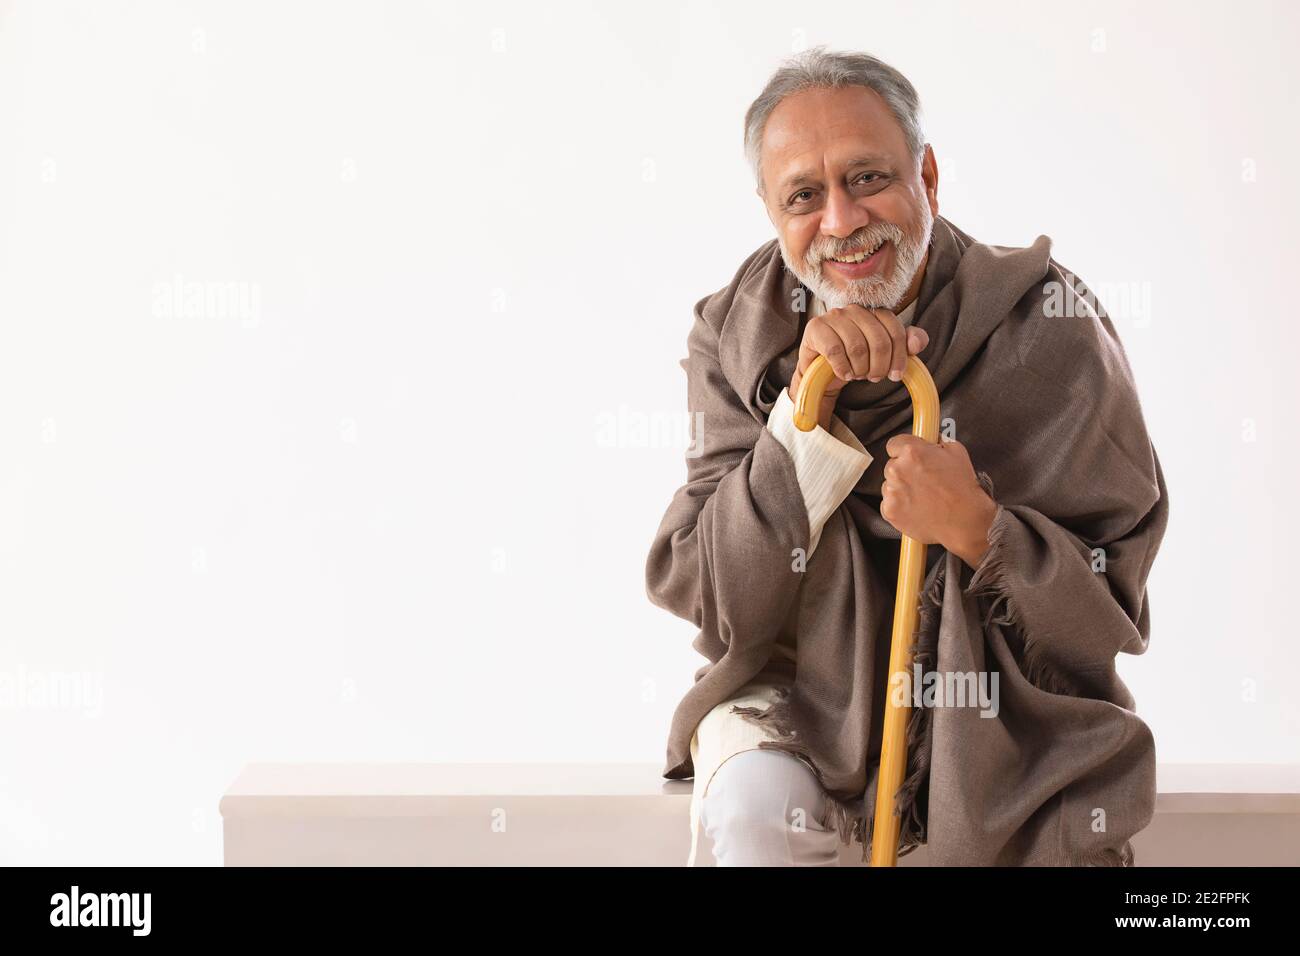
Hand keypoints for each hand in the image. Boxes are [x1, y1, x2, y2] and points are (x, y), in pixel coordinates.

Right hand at [787, 305, 929, 430]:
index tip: (895, 375)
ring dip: (860, 369)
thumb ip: (905, 345)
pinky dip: (843, 369)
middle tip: (873, 377)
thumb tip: (916, 343)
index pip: (895, 331)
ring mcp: (834, 316)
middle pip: (879, 341)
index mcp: (874, 311)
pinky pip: (835, 351)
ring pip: (857, 347)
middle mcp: (854, 309)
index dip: (899, 357)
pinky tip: (844, 373)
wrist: (821, 370)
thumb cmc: (854, 360)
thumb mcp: (884, 355)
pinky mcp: (816, 327)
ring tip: (857, 374)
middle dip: (879, 366)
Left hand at [880, 434, 997, 568]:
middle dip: (904, 471)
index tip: (909, 457)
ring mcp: (892, 491)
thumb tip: (931, 438)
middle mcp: (898, 470)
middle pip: (892, 465)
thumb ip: (937, 442)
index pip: (894, 444)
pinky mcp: (889, 510)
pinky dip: (899, 506)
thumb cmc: (963, 490)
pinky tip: (916, 507)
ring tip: (922, 496)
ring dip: (901, 488)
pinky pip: (888, 504)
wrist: (964, 521)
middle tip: (923, 480)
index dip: (903, 451)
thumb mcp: (957, 452)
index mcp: (912, 452)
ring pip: (889, 485)